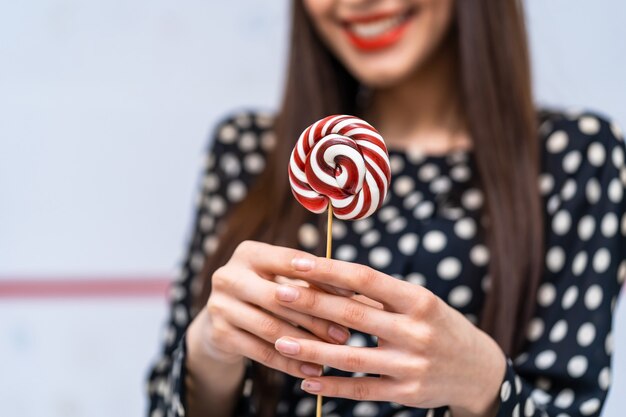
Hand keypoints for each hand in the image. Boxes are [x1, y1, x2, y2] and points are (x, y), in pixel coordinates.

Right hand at [187, 240, 351, 380]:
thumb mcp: (283, 280)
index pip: (288, 261)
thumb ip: (313, 282)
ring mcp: (219, 305)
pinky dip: (290, 363)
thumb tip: (354, 290)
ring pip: (271, 328)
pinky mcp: (219, 334)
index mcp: (248, 253)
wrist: (224, 319)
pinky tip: (312, 369)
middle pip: (279, 297)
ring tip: (333, 353)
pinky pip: (261, 352)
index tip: (352, 293)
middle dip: (316, 317)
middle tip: (346, 334)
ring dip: (306, 344)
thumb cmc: (267, 293)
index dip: (322, 276)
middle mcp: (228, 275)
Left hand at [245, 243, 505, 415]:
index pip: (366, 279)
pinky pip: (362, 390)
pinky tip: (307, 382)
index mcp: (418, 300)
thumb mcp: (419, 303)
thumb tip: (328, 279)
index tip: (298, 262)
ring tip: (280, 343)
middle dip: (312, 304)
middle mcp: (416, 331)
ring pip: (351, 358)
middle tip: (278, 294)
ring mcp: (412, 365)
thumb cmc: (439, 325)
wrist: (478, 369)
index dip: (329, 270)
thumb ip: (379, 296)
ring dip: (312, 351)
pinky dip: (332, 387)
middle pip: (353, 315)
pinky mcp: (407, 393)